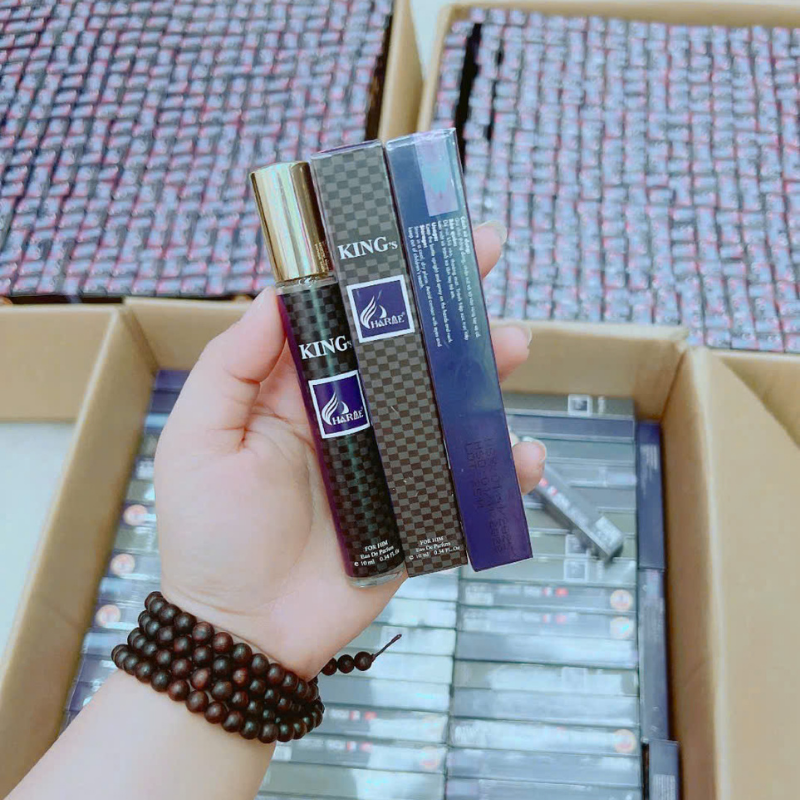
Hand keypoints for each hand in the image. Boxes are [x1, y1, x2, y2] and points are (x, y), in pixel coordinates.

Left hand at [154, 222, 545, 678]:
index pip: (346, 318)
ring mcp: (391, 462)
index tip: (409, 233)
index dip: (378, 275)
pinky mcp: (419, 510)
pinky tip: (521, 453)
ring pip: (448, 404)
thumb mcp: (200, 441)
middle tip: (485, 256)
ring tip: (511, 344)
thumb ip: (232, 366)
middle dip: (447, 302)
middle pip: (409, 350)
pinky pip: (469, 481)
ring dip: (484, 370)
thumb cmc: (212, 536)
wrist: (246, 631)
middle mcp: (352, 417)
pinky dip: (502, 467)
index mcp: (301, 391)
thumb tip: (275, 294)